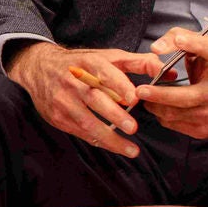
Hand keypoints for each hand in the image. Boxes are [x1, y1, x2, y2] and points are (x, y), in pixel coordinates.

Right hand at [6, 42, 161, 157]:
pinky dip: (97, 140)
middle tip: (133, 128)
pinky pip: (79, 131)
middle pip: (93, 98)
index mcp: (88, 62)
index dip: (119, 84)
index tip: (134, 98)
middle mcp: (73, 81)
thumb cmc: (81, 64)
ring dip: (109, 137)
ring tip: (130, 149)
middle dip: (114, 114)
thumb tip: (168, 73)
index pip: (104, 71)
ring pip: (86, 121)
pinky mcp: (57, 116)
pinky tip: (114, 147)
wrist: (39, 68)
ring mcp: (63, 100)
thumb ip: (139, 63)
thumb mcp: (108, 57)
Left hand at [132, 27, 207, 139]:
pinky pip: (174, 124)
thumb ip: (179, 38)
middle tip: (140, 90)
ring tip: (146, 97)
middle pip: (187, 96)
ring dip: (155, 106)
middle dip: (160, 95)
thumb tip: (157, 48)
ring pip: (175, 113)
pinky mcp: (205, 130)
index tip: (179, 40)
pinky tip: (160, 108)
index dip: (195, 44)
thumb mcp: (202, 52)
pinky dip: (162, 115)